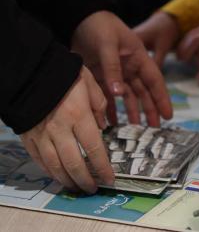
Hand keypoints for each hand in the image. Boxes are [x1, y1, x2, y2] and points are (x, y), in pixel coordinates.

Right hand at [20, 67, 113, 193]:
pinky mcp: (28, 136)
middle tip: (93, 189)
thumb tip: (103, 128)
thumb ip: (100, 106)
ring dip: (67, 180)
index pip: (94, 148)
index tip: (109, 179)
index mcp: (79, 116)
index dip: (102, 167)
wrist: (32, 69)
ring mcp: (41, 134)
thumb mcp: (90, 83)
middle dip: (85, 180)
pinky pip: (39, 159)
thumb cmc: (65, 74)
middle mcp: (59, 128)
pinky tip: (58, 176)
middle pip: (74, 163)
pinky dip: (49, 171)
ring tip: (77, 187)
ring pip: (55, 165)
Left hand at [72, 11, 172, 126]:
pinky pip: (109, 97)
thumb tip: (118, 93)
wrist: (79, 19)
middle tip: (154, 129)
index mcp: (139, 58)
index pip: (155, 81)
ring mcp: (117, 74)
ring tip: (133, 129)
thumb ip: (112, 68)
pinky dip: (110, 109)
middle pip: (143, 93)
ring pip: (128, 97)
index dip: (162, 98)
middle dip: (149, 111)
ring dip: (131, 113)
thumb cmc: (100, 26)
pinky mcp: (103, 78)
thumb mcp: (108, 45)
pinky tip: (110, 122)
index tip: (168, 115)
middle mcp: (131, 69)